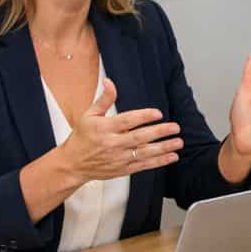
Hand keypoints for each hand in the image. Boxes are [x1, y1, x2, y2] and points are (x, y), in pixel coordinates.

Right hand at [59, 78, 182, 181]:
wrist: (72, 164)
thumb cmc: (82, 137)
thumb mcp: (89, 115)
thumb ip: (104, 100)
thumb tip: (109, 82)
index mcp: (104, 128)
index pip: (126, 121)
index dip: (143, 117)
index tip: (158, 113)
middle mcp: (112, 144)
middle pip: (139, 138)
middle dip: (159, 132)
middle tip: (175, 127)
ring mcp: (118, 158)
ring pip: (144, 153)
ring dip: (163, 148)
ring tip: (178, 142)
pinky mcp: (122, 169)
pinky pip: (143, 166)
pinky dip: (159, 162)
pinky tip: (172, 156)